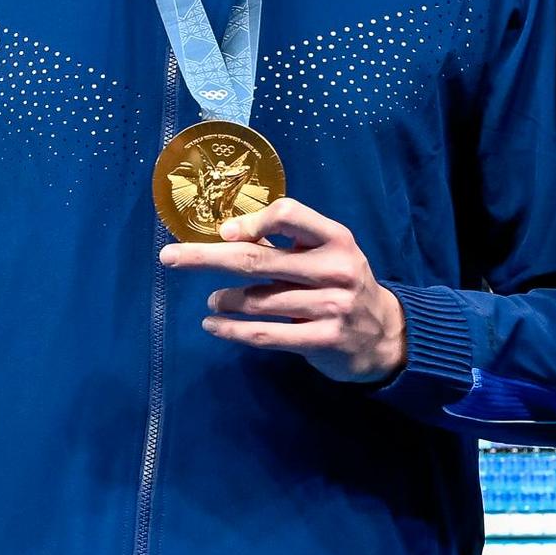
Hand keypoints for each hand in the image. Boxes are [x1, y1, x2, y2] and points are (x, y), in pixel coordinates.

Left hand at [160, 195, 407, 382]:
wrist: (385, 335)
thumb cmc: (342, 284)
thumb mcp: (326, 254)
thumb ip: (286, 242)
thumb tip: (226, 231)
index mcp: (335, 238)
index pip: (289, 214)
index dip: (251, 221)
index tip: (223, 231)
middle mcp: (336, 269)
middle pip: (258, 259)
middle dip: (206, 257)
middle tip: (169, 257)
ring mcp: (331, 306)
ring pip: (257, 300)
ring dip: (223, 300)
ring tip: (212, 301)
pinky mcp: (323, 340)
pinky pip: (264, 334)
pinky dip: (231, 330)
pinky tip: (213, 326)